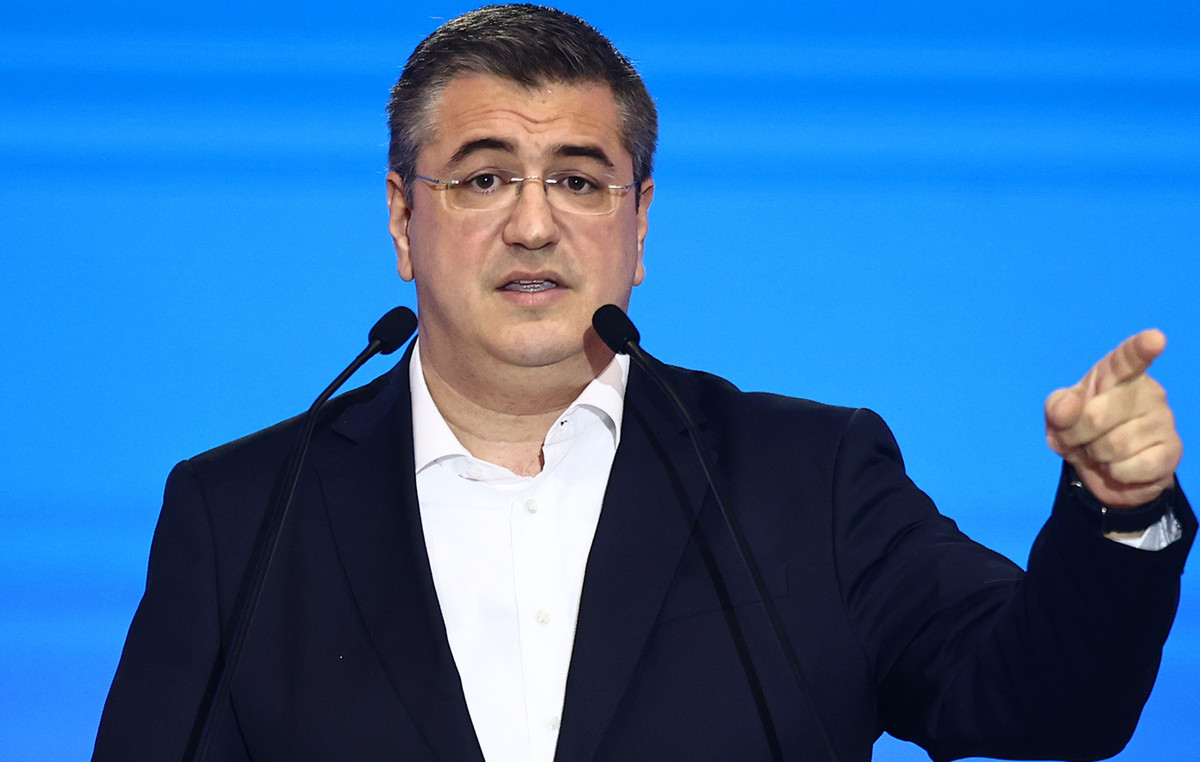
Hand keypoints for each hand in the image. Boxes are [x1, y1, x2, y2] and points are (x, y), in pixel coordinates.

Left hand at [1044, 330, 1181, 507]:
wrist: (1105, 468)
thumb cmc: (1083, 429)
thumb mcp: (1060, 416)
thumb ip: (1058, 407)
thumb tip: (1070, 407)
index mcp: (1117, 374)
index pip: (1129, 358)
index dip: (1140, 348)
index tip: (1155, 338)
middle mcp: (1147, 391)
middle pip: (1097, 416)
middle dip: (1075, 435)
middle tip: (1077, 439)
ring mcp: (1164, 420)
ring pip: (1114, 445)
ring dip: (1096, 456)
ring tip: (1100, 452)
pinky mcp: (1172, 451)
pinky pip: (1133, 467)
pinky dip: (1116, 473)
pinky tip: (1120, 466)